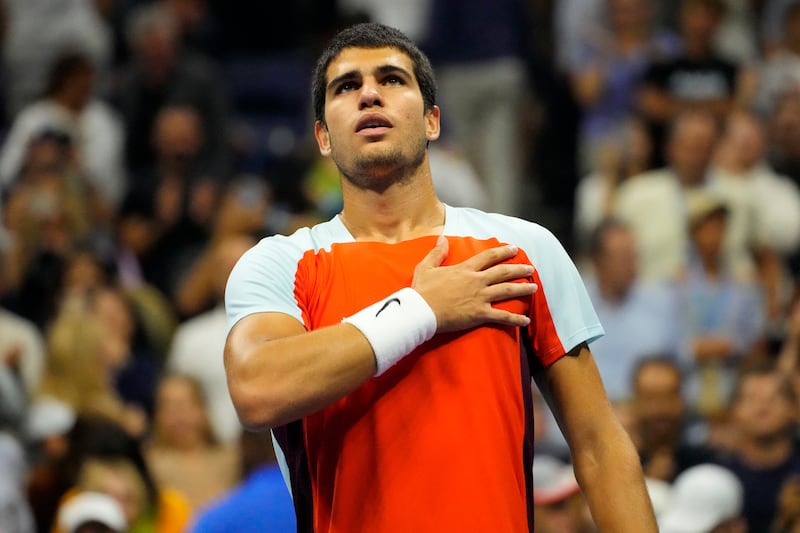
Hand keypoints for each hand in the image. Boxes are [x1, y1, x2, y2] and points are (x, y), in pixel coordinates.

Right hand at [412, 236, 536, 332]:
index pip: (489, 257)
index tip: (514, 249)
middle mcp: (476, 281)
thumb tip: (441, 239)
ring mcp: (480, 298)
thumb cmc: (422, 291)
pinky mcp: (479, 314)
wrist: (421, 311)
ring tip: (534, 288)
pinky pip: (502, 316)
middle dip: (519, 270)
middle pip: (503, 272)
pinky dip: (515, 318)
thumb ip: (436, 253)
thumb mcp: (426, 267)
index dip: (503, 252)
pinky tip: (526, 320)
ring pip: (507, 290)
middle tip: (530, 268)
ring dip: (522, 288)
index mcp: (465, 269)